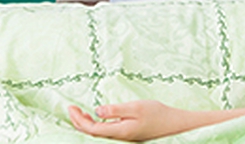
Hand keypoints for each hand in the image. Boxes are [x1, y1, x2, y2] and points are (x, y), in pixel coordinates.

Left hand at [68, 101, 189, 141]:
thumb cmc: (157, 114)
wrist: (174, 124)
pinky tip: (96, 116)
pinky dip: (97, 124)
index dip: (79, 120)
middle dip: (79, 122)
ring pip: (98, 133)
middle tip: (71, 108)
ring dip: (87, 123)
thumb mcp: (136, 107)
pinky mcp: (126, 134)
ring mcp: (123, 137)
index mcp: (120, 131)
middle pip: (92, 133)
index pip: (92, 129)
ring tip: (79, 112)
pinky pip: (106, 131)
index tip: (71, 107)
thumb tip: (97, 110)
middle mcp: (119, 137)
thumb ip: (116, 109)